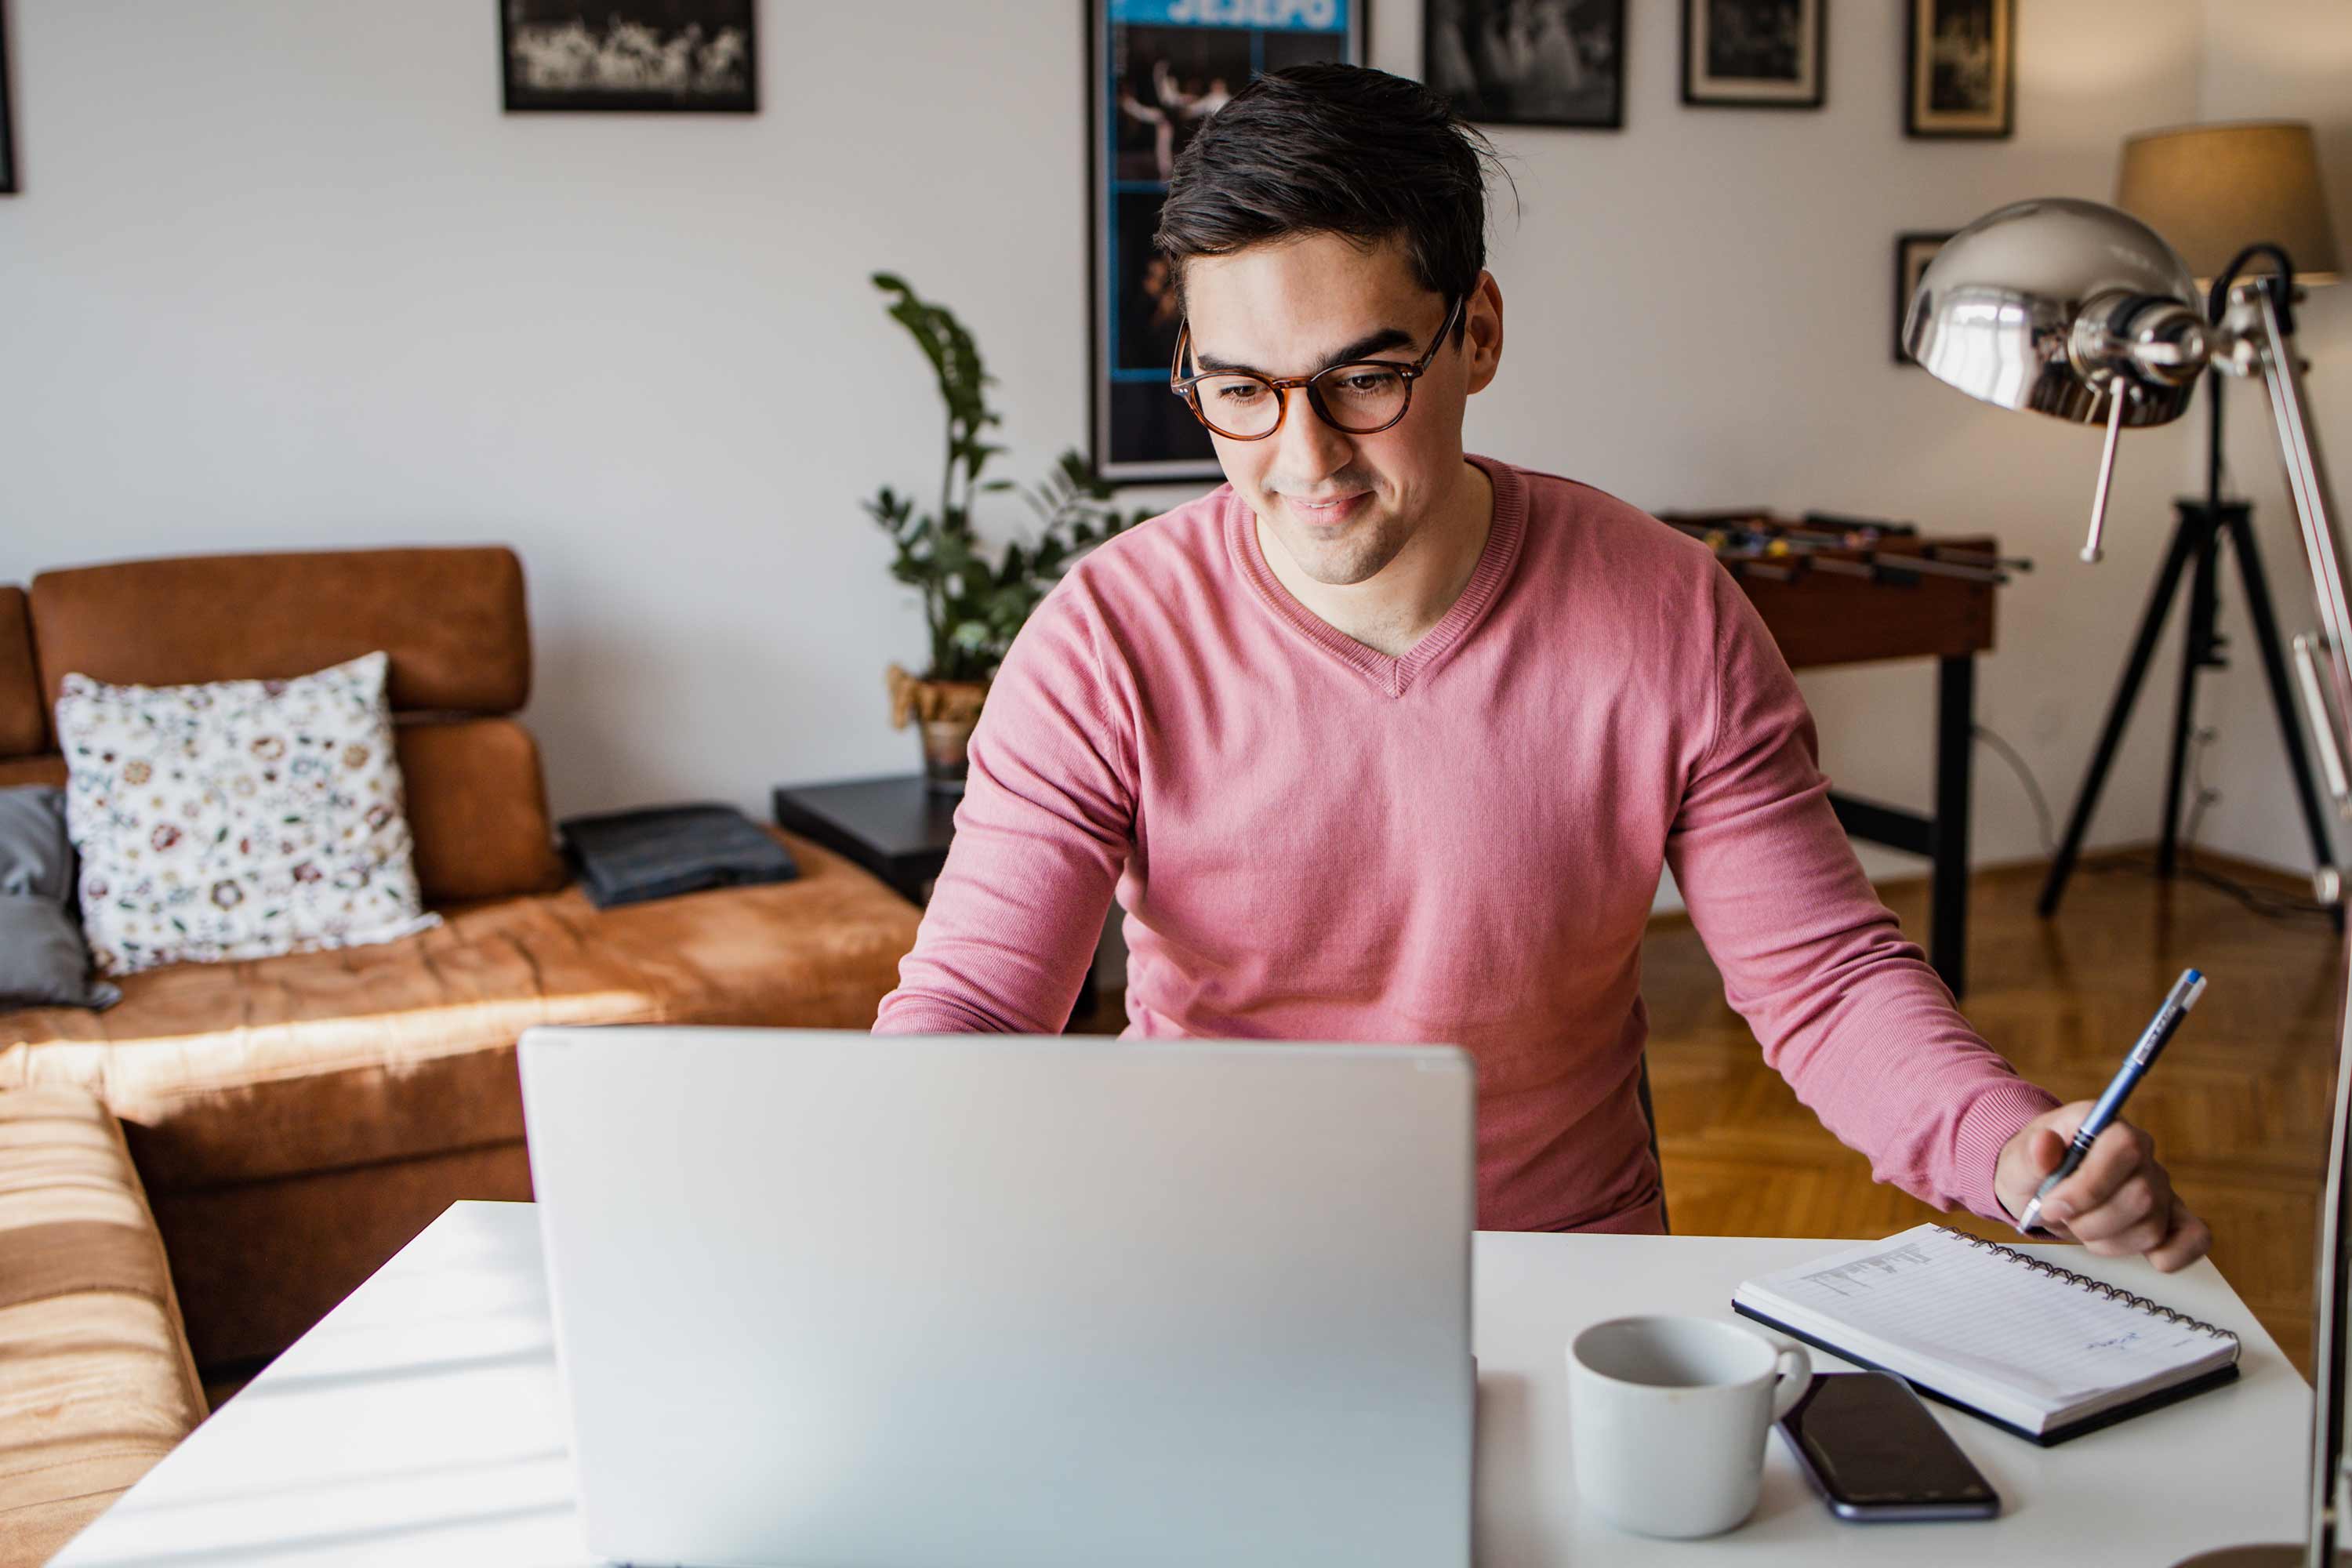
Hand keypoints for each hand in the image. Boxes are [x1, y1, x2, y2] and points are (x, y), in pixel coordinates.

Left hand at [1993, 1102, 2211, 1272]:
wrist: (2041, 1187)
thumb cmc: (2033, 1169)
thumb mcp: (2017, 1160)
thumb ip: (2030, 1154)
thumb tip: (2045, 1145)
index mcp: (2107, 1125)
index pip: (2124, 1148)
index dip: (2089, 1185)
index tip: (2052, 1205)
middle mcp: (2142, 1153)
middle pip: (2142, 1196)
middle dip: (2091, 1221)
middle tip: (2059, 1218)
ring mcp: (2161, 1186)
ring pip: (2152, 1228)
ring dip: (2105, 1241)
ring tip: (2079, 1227)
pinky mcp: (2171, 1217)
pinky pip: (2194, 1238)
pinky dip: (2169, 1255)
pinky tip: (2132, 1250)